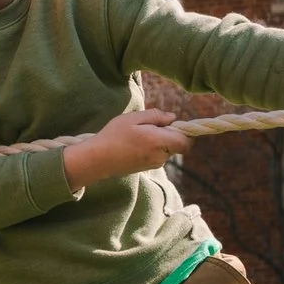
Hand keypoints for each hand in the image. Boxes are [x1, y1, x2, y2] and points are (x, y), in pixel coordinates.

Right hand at [62, 108, 189, 193]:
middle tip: (150, 125)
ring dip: (160, 140)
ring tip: (138, 133)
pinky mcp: (147, 167)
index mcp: (159, 142)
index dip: (185, 132)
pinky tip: (135, 142)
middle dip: (170, 133)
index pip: (186, 142)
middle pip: (178, 144)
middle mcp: (160, 156)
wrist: (97, 160)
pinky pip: (158, 154)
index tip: (172, 123)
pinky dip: (153, 147)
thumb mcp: (133, 118)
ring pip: (167, 149)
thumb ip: (156, 116)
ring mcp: (154, 164)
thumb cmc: (113, 136)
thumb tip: (173, 117)